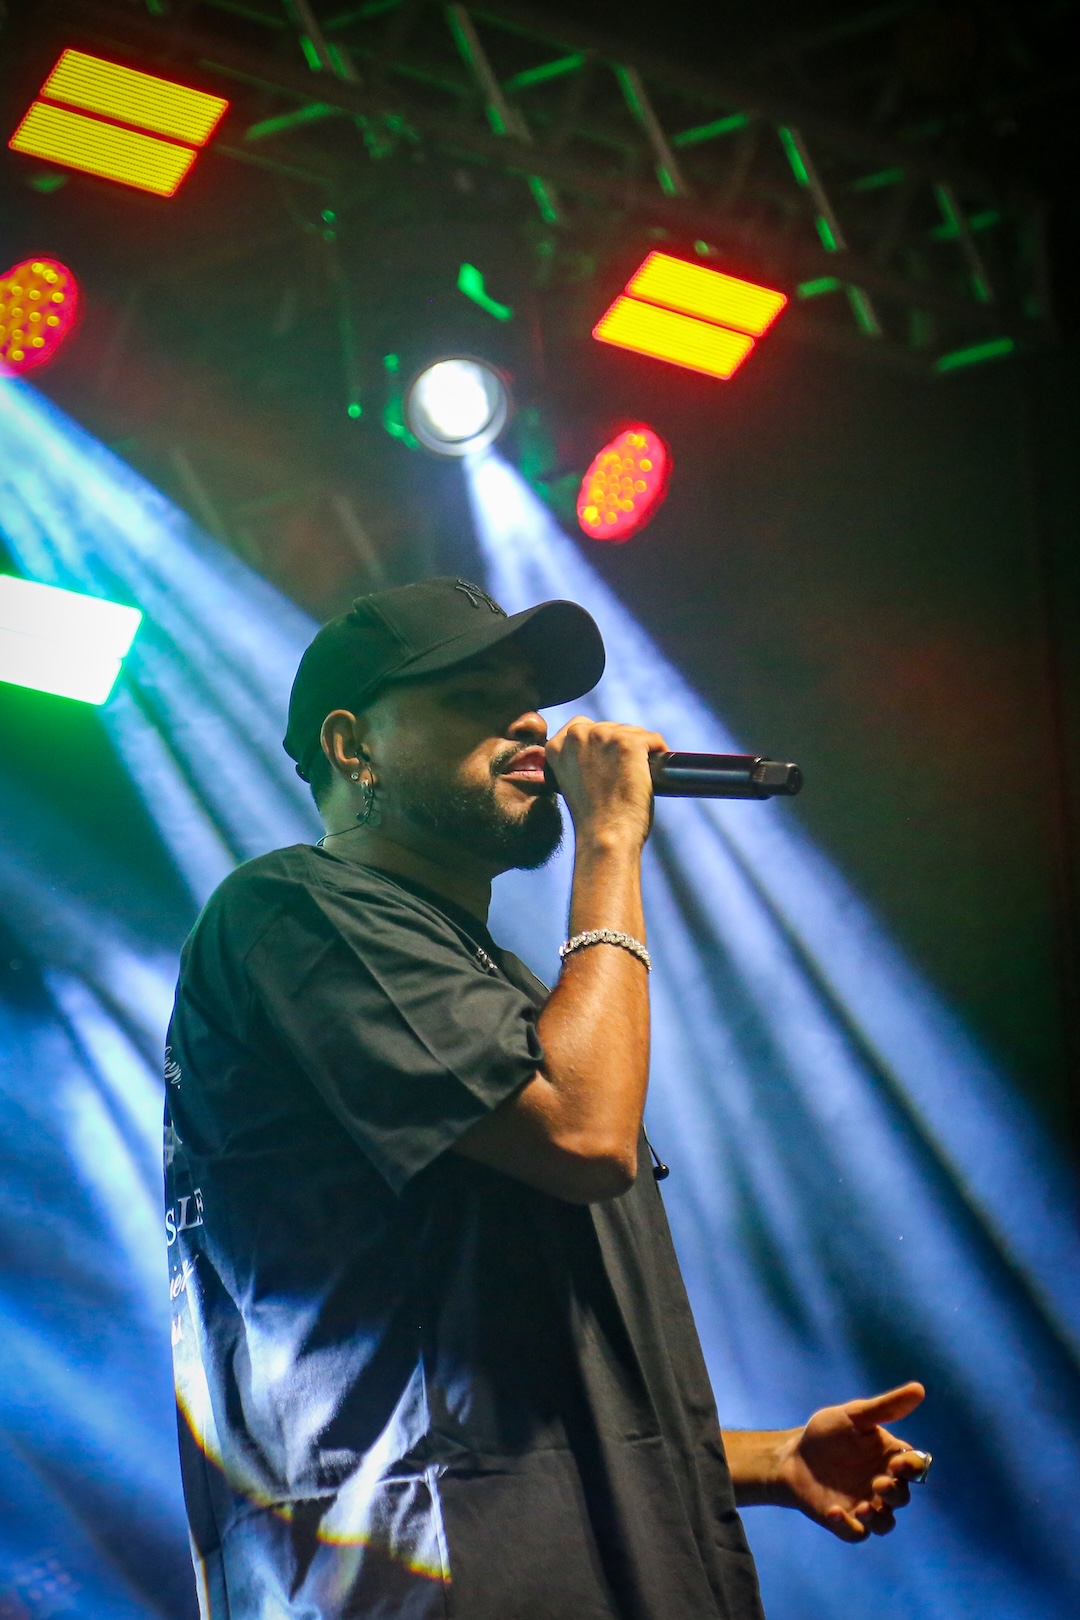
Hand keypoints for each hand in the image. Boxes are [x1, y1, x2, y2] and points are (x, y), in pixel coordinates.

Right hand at [546, 718, 666, 846]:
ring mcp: (603, 736)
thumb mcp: (572, 782)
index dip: (600, 742)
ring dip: (640, 749)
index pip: (582, 726)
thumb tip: (604, 752)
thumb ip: (579, 760)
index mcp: (557, 746)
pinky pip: (652, 739)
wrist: (604, 835)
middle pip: (610, 727)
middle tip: (627, 771)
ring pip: (632, 732)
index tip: (609, 760)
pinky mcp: (628, 743)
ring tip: (639, 773)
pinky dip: (659, 751)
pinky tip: (656, 769)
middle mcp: (577, 735)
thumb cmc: (592, 818)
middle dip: (621, 744)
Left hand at [777, 1382, 926, 1540]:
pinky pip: (856, 1533)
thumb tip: (919, 1389)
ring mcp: (865, 1505)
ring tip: (863, 1507)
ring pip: (885, 1523)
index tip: (898, 1463)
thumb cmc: (827, 1433)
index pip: (914, 1467)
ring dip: (879, 1519)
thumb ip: (885, 1407)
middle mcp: (882, 1485)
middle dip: (894, 1493)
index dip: (912, 1468)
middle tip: (878, 1483)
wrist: (793, 1455)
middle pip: (902, 1497)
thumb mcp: (854, 1416)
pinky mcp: (845, 1521)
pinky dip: (849, 1526)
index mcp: (890, 1459)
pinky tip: (834, 1511)